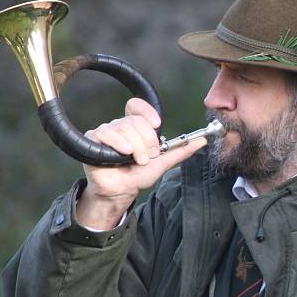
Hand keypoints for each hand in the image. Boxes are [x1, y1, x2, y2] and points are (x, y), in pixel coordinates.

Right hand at [76, 98, 205, 228]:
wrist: (123, 190)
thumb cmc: (139, 175)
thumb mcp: (164, 161)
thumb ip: (181, 150)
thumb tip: (203, 140)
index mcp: (134, 127)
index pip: (136, 106)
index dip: (146, 112)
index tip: (156, 124)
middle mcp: (120, 126)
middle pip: (135, 121)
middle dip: (147, 141)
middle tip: (148, 156)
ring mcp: (106, 132)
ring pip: (124, 128)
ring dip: (136, 147)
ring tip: (136, 160)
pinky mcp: (94, 139)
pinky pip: (107, 133)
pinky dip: (119, 143)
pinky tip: (124, 154)